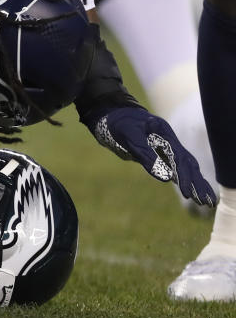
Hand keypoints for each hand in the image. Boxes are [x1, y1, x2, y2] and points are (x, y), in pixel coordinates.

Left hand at [84, 106, 217, 205]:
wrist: (112, 115)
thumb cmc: (121, 123)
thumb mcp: (130, 136)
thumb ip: (145, 154)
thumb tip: (165, 177)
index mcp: (166, 134)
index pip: (180, 159)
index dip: (185, 177)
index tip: (187, 193)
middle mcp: (169, 141)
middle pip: (188, 164)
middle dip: (196, 183)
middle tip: (205, 202)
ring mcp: (165, 147)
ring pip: (185, 167)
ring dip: (194, 182)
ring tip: (204, 200)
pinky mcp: (158, 153)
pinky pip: (175, 167)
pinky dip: (184, 178)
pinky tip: (190, 189)